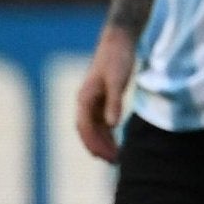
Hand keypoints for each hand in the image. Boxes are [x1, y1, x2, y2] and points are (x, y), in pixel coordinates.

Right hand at [76, 28, 135, 163]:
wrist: (118, 41)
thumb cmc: (118, 59)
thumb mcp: (118, 81)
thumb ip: (115, 103)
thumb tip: (112, 125)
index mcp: (85, 98)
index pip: (85, 128)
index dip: (94, 144)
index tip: (106, 158)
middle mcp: (84, 101)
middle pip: (87, 131)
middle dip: (98, 147)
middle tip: (114, 162)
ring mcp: (92, 99)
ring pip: (93, 127)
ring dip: (102, 142)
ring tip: (115, 157)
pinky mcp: (101, 97)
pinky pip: (100, 120)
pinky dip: (107, 132)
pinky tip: (116, 141)